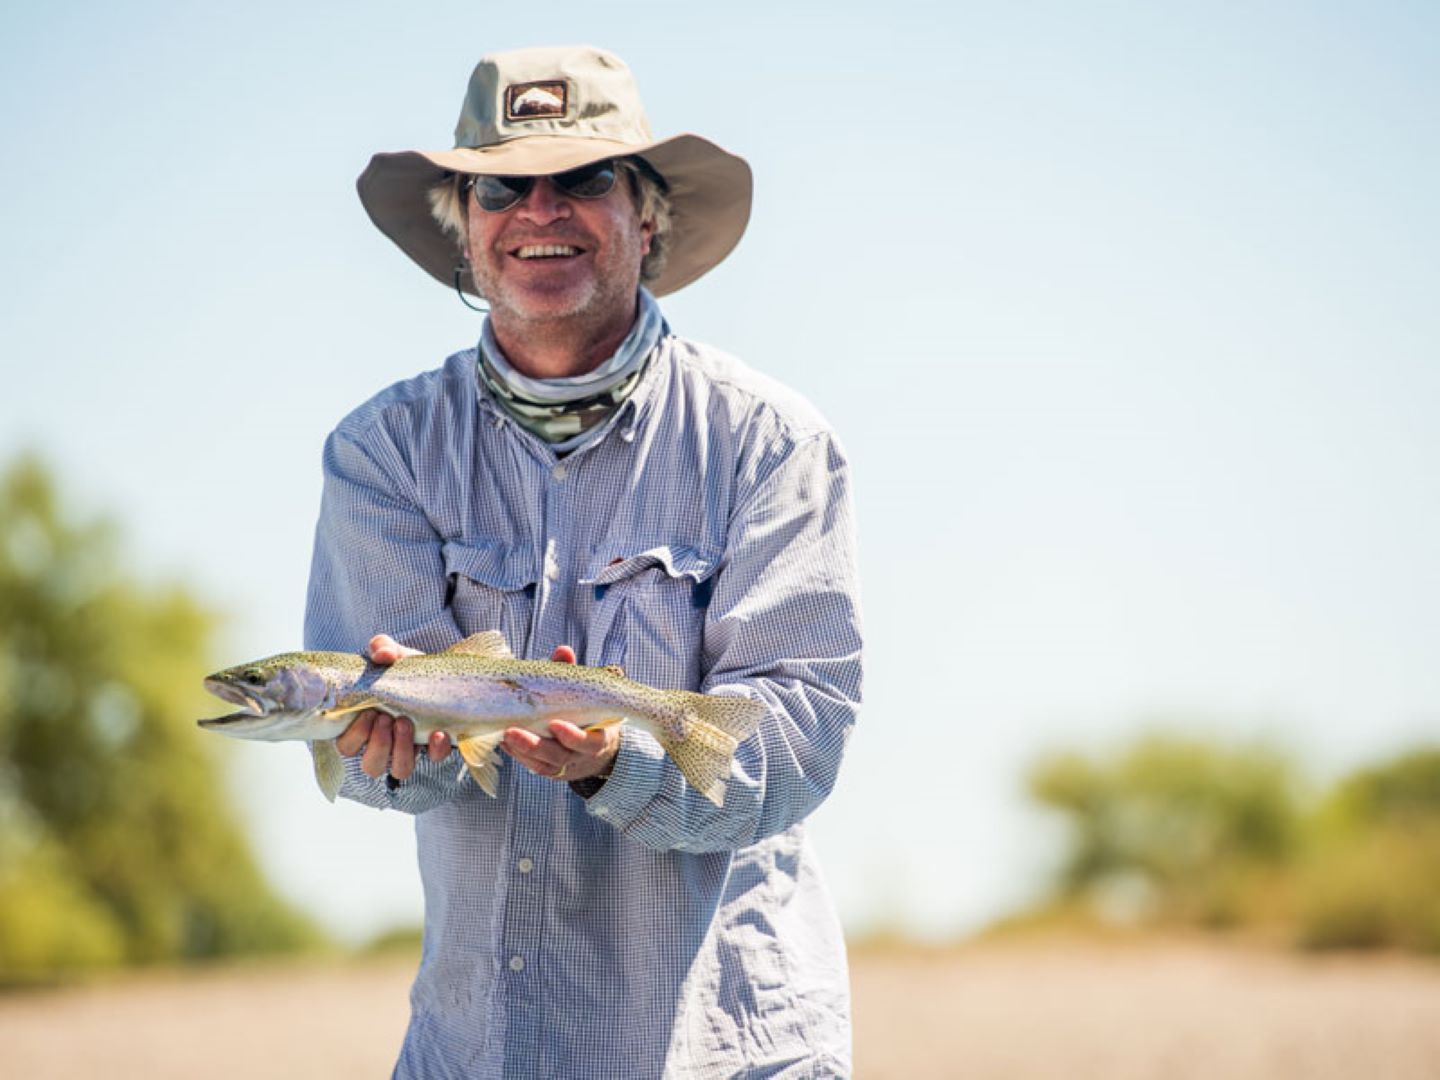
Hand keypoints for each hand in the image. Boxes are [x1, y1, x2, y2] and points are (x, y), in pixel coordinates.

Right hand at [335, 634, 450, 780]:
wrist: (438, 672)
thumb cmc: (404, 669)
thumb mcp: (392, 655)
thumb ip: (383, 648)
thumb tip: (382, 654)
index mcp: (363, 726)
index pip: (346, 746)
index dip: (354, 736)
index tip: (368, 712)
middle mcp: (384, 743)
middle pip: (371, 764)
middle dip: (378, 744)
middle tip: (387, 718)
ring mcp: (409, 748)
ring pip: (399, 769)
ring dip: (401, 750)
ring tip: (405, 722)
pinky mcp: (434, 748)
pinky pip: (433, 759)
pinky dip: (435, 749)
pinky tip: (438, 733)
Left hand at [502, 645, 620, 783]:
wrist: (596, 747)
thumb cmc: (589, 712)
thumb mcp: (587, 694)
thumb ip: (573, 674)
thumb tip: (563, 651)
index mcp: (599, 737)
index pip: (589, 743)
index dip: (573, 737)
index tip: (556, 724)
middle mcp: (581, 756)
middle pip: (559, 756)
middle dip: (535, 745)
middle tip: (512, 731)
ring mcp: (565, 765)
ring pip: (543, 763)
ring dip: (522, 749)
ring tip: (504, 734)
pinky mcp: (550, 769)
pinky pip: (533, 766)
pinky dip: (518, 754)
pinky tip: (504, 741)